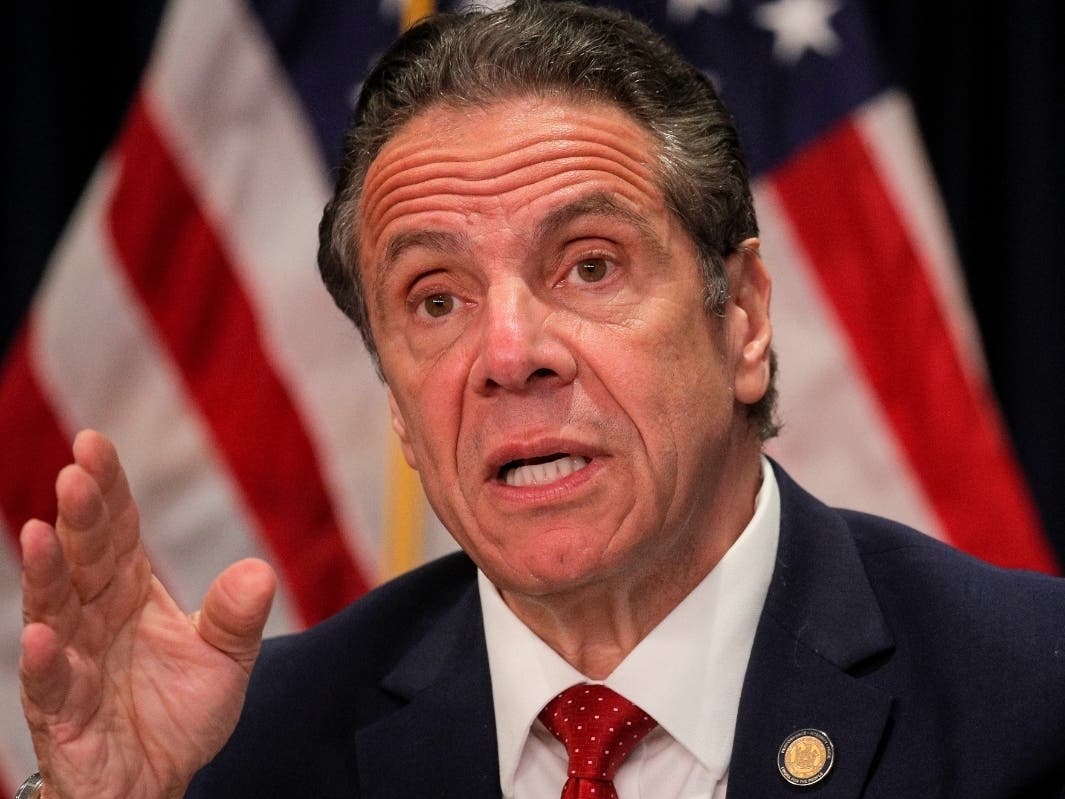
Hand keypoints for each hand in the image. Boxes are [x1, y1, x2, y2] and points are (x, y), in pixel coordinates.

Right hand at [19, 430, 275, 798]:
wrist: (158, 780)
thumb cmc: (179, 710)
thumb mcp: (226, 660)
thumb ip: (237, 617)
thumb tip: (260, 571)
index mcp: (130, 592)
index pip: (117, 531)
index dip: (107, 489)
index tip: (94, 443)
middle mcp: (94, 618)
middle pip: (85, 558)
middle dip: (80, 516)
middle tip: (76, 473)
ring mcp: (72, 662)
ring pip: (54, 610)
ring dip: (47, 573)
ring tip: (43, 533)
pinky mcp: (62, 715)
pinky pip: (49, 686)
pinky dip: (42, 662)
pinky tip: (37, 635)